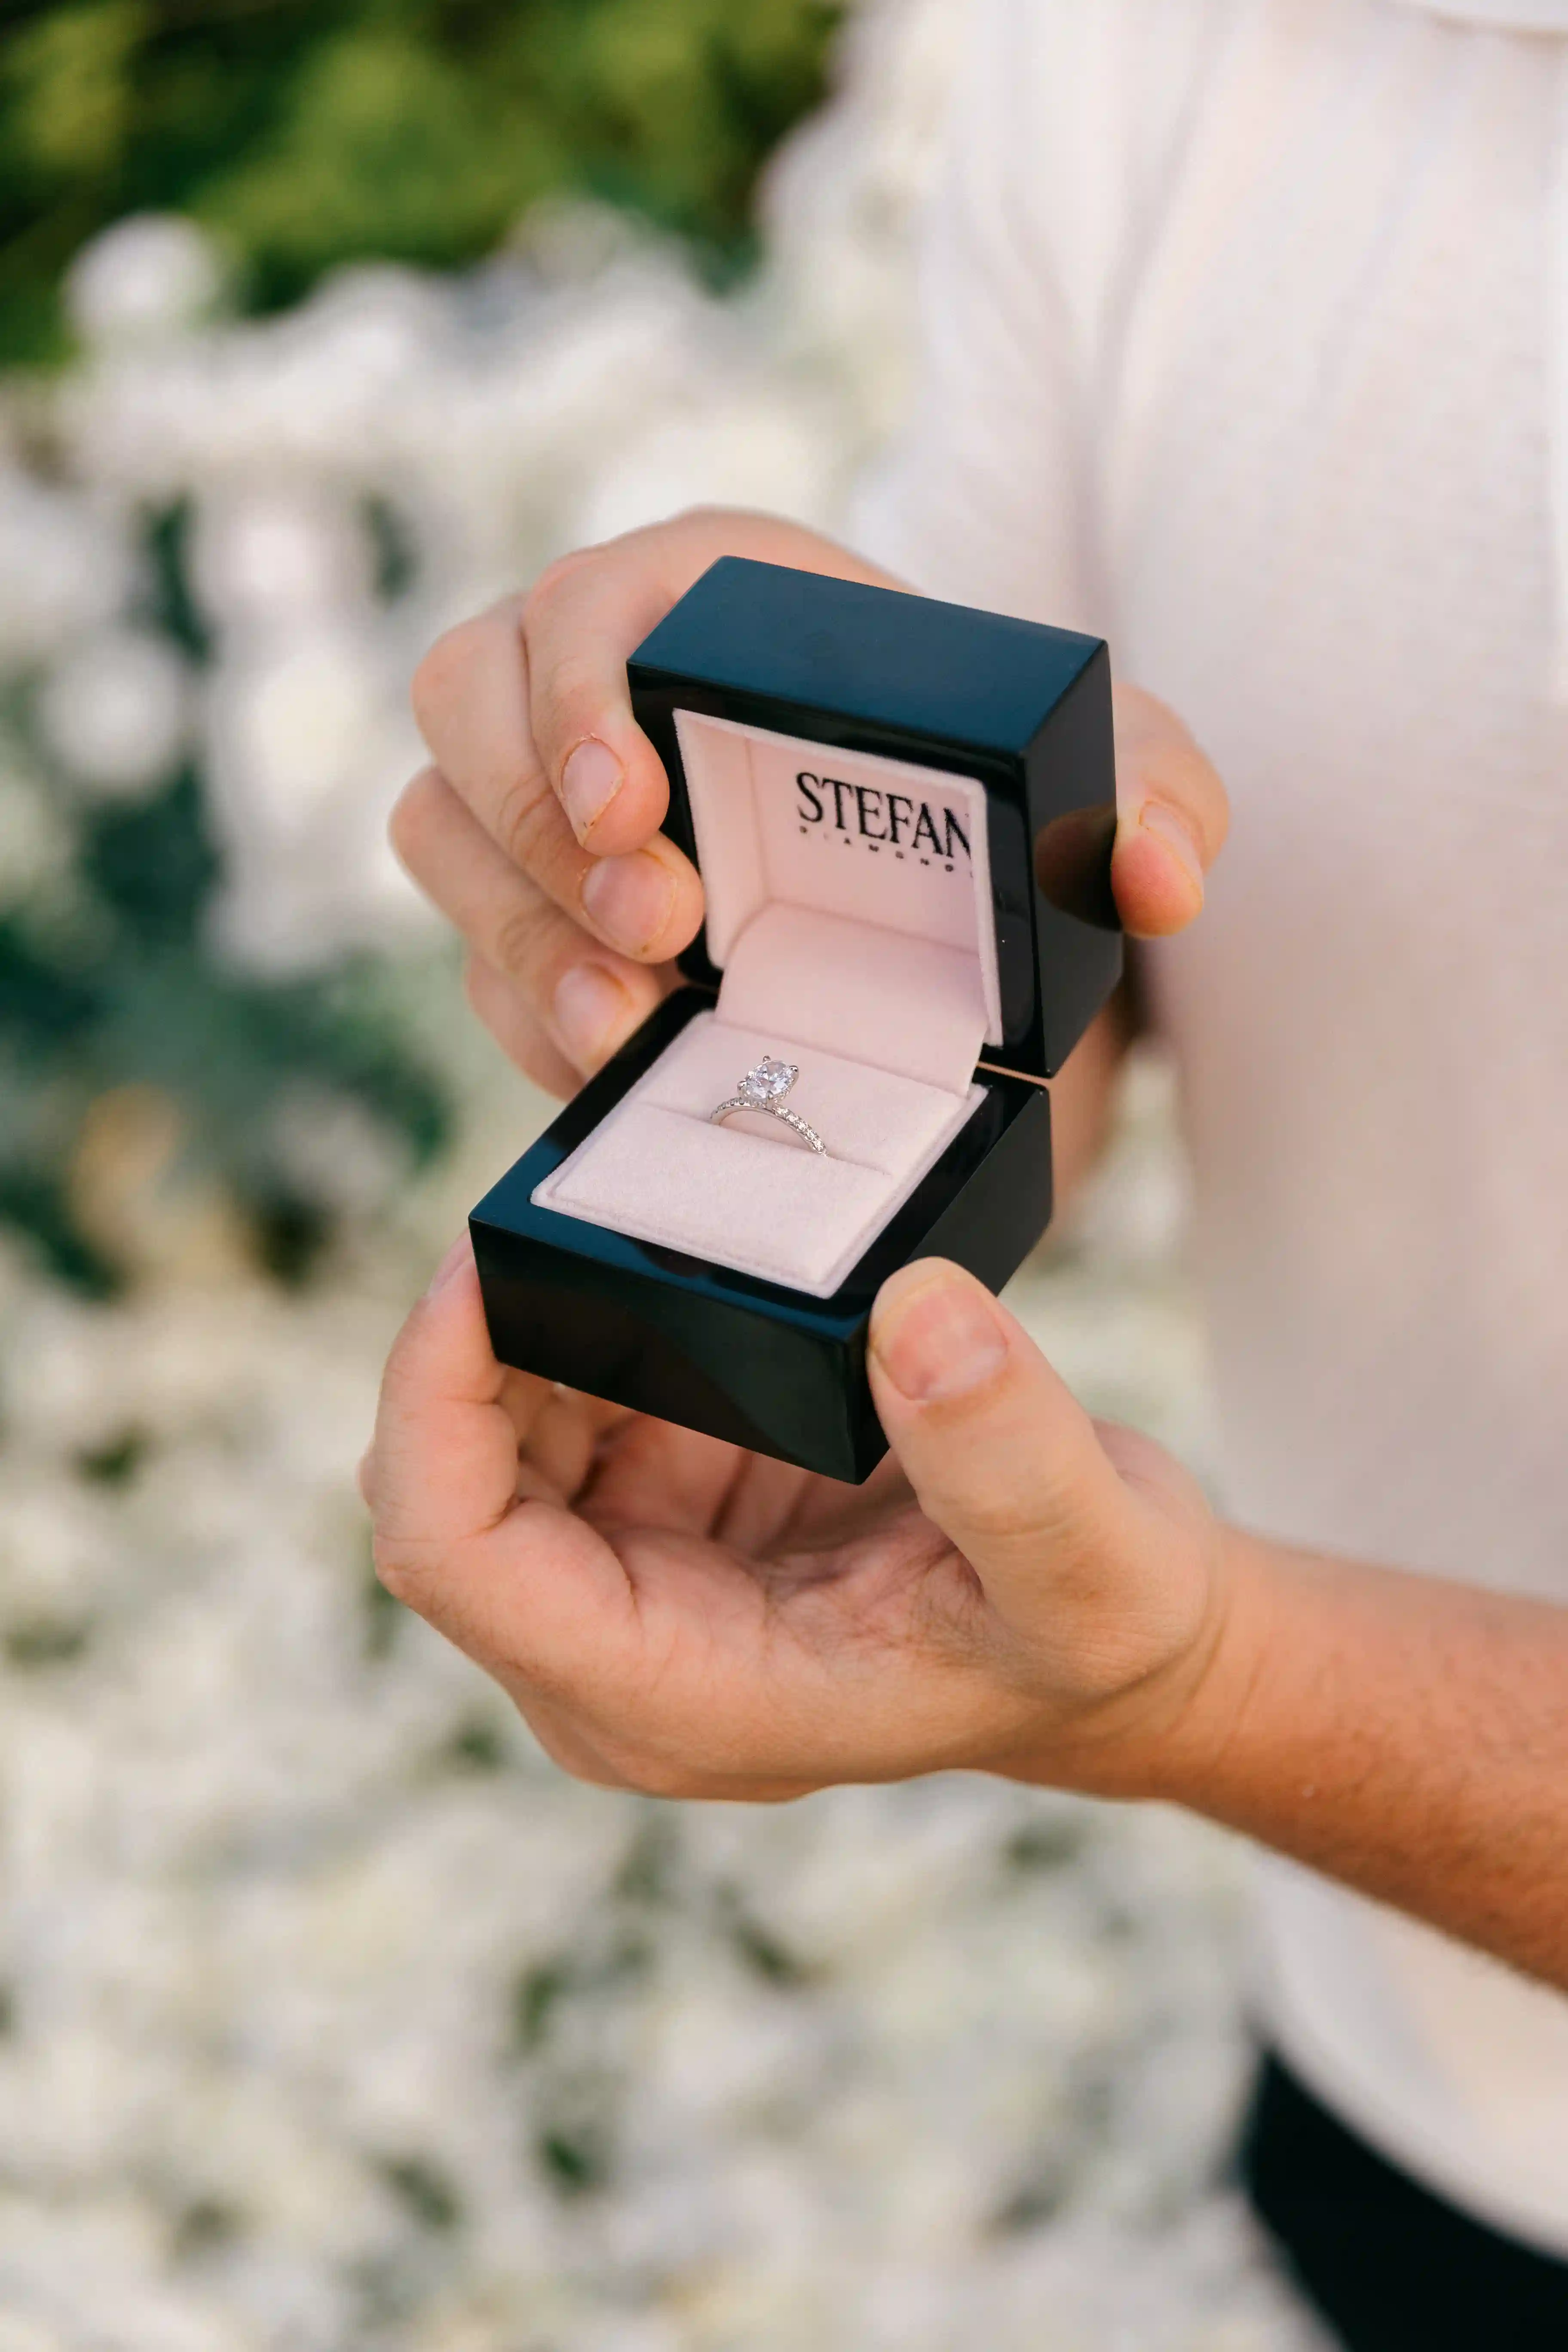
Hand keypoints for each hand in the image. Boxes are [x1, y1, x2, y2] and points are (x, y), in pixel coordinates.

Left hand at [364, 1246, 1238, 1801]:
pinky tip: (654, 1260)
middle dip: (473, 1344)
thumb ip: (1013, 1460)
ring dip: (526, 1322)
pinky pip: (555, 1412)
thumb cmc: (1101, 1628)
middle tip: (562, 1201)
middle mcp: (619, 1664)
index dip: (431, 1402)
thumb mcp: (1098, 1559)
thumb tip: (914, 1312)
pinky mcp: (658, 1521)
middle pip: (442, 1493)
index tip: (484, 1263)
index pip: (452, 1559)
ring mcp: (630, 1592)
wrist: (1120, 1643)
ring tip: (623, 1213)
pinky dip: (581, 1324)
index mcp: (675, 1701)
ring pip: (485, 1443)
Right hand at [391, 508, 1227, 1096]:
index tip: (633, 805)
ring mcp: (543, 798)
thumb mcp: (1104, 785)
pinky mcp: (534, 912)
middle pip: (463, 701)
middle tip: (659, 931)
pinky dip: (530, 1014)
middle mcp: (592, 676)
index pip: (580, 600)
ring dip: (516, 932)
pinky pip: (477, 957)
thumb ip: (1153, 802)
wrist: (942, 906)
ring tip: (627, 1022)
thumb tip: (1160, 878)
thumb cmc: (998, 801)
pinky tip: (616, 1058)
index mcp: (704, 594)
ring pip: (439, 828)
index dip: (572, 695)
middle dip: (533, 823)